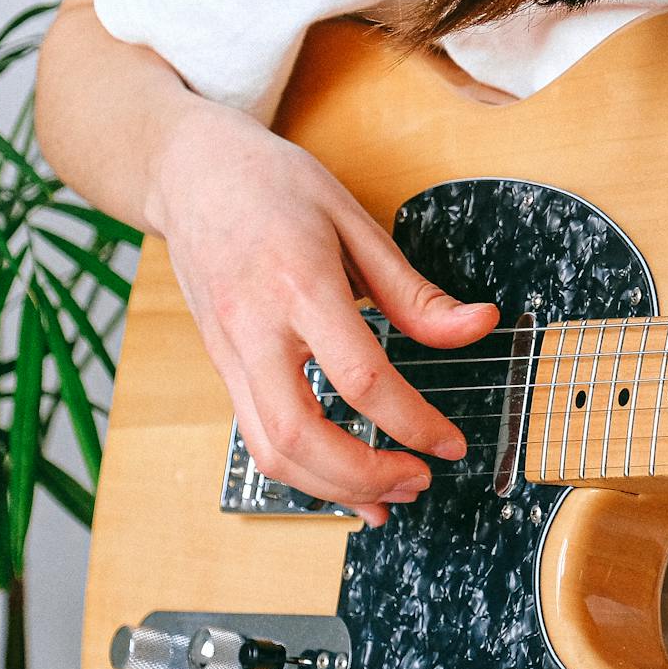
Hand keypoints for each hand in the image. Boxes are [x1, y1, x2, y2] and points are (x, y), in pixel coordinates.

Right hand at [146, 102, 497, 524]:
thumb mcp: (353, 219)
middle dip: (366, 475)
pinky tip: (343, 480)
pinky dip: (303, 472)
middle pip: (301, 435)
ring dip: (333, 488)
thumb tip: (479, 326)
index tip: (452, 442)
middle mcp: (255, 328)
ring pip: (269, 451)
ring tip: (389, 497)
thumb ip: (414, 290)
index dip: (414, 422)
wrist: (188, 171)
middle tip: (420, 482)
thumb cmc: (272, 185)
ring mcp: (228, 354)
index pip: (360, 377)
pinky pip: (256, 438)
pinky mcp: (220, 367)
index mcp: (299, 284)